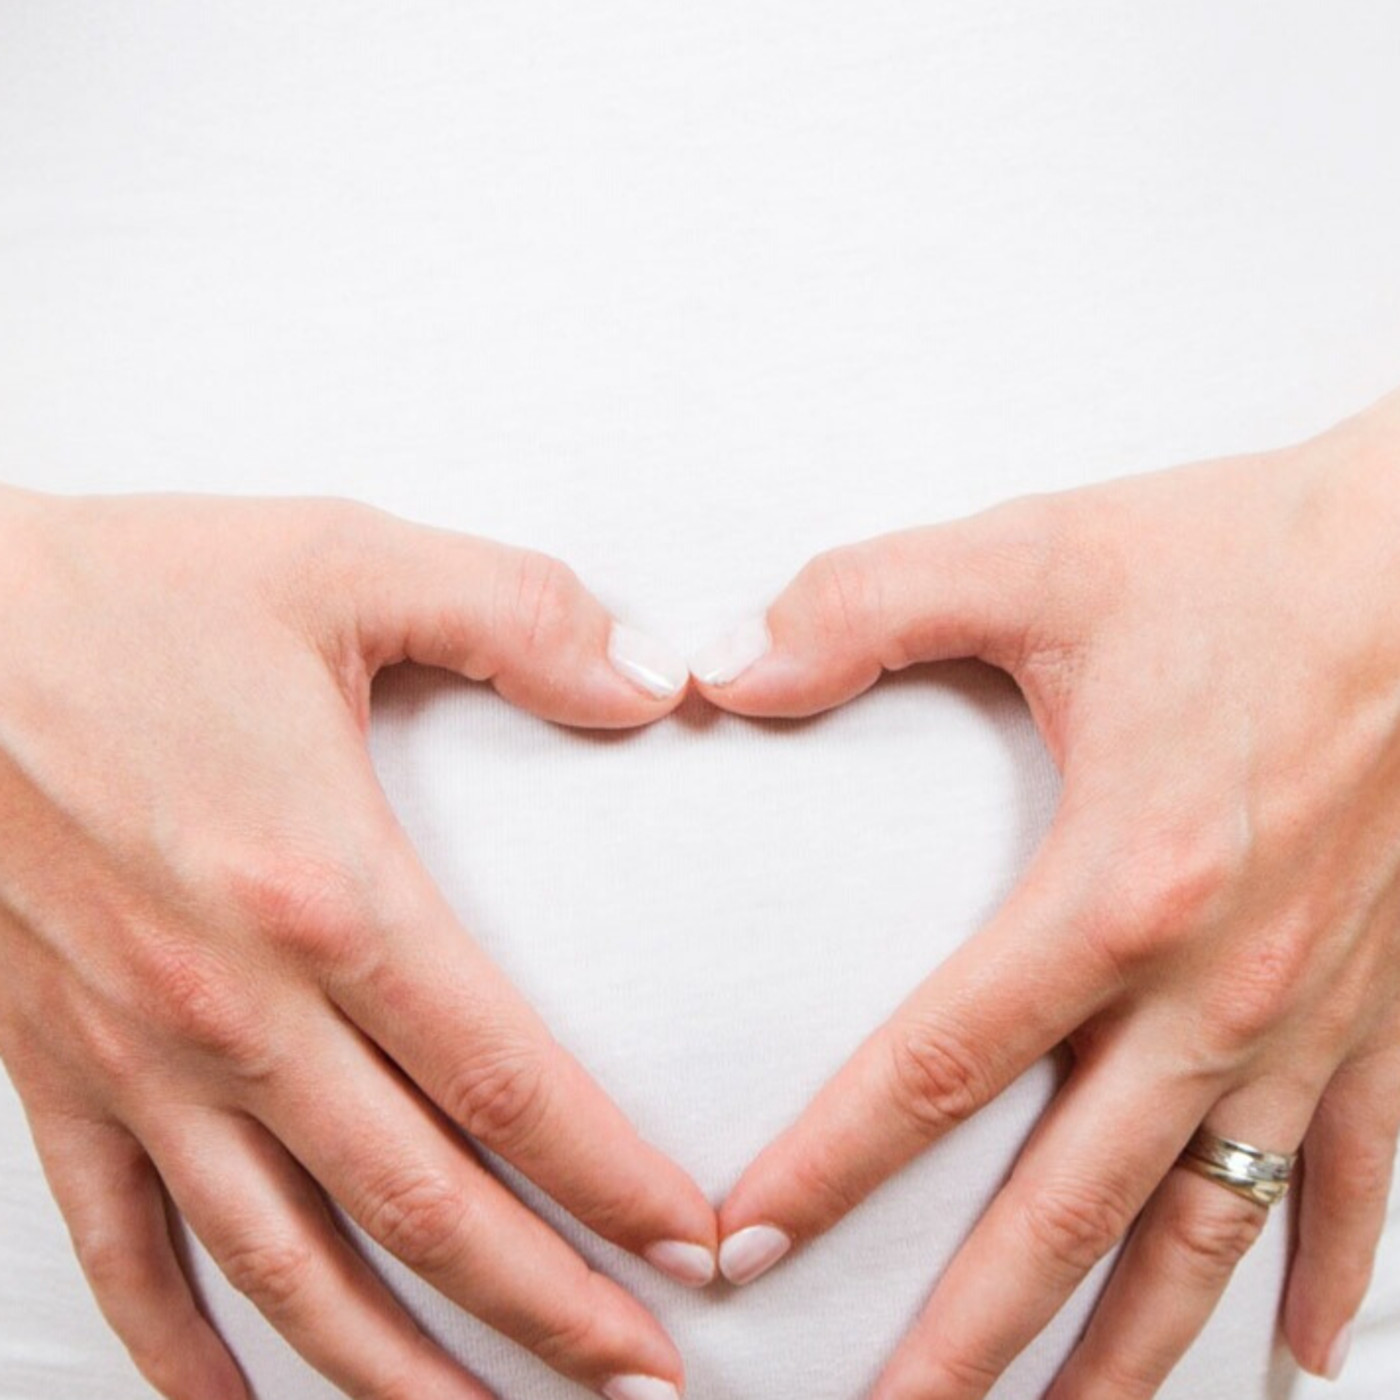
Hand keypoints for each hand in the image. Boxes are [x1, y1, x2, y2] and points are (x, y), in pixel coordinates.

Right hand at [0, 489, 711, 1399]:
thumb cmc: (131, 594)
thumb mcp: (346, 562)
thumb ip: (519, 617)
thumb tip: (660, 683)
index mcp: (323, 891)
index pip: (505, 1081)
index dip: (613, 1179)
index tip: (694, 1242)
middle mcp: (232, 1007)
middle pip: (421, 1207)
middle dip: (548, 1309)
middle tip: (646, 1377)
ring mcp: (134, 1057)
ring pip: (284, 1267)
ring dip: (396, 1369)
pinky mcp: (53, 1068)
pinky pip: (119, 1247)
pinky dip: (183, 1348)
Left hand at [692, 391, 1399, 1395]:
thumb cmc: (1249, 557)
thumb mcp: (1038, 556)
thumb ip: (863, 608)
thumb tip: (721, 672)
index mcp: (1119, 887)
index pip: (939, 1066)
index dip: (830, 1171)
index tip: (742, 1254)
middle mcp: (1221, 983)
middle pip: (1070, 1205)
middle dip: (971, 1335)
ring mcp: (1321, 1012)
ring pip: (1212, 1227)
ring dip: (1132, 1350)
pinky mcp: (1397, 1002)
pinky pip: (1370, 1178)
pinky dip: (1334, 1273)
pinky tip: (1304, 1353)